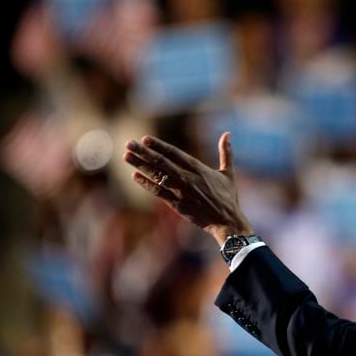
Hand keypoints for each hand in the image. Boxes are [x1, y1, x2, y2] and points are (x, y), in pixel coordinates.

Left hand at [123, 132, 251, 244]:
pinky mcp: (177, 204)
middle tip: (129, 143)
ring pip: (157, 176)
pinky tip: (135, 176)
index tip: (145, 139)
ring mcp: (181, 192)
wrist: (226, 222)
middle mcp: (188, 178)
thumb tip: (227, 134)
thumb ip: (226, 152)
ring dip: (140, 166)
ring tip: (126, 156)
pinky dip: (147, 184)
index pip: (175, 154)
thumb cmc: (228, 198)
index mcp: (199, 169)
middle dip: (144, 152)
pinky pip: (159, 192)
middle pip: (162, 162)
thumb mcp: (228, 173)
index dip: (159, 146)